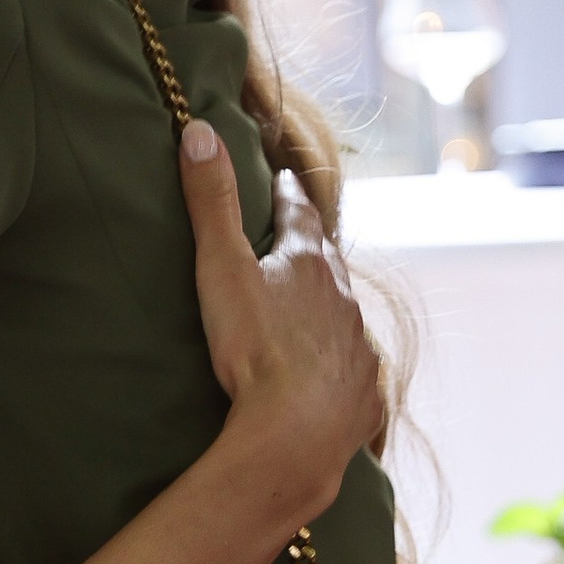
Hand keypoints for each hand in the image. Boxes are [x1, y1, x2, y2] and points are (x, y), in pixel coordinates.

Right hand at [180, 123, 386, 528]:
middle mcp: (343, 299)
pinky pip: (356, 370)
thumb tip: (200, 131)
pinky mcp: (364, 395)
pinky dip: (342, 362)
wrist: (297, 432)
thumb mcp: (222, 268)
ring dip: (330, 304)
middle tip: (302, 234)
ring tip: (315, 304)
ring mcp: (358, 348)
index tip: (284, 177)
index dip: (288, 194)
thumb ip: (212, 202)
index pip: (300, 214)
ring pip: (346, 315)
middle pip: (328, 262)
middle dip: (313, 246)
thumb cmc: (254, 348)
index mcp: (308, 264)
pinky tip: (334, 373)